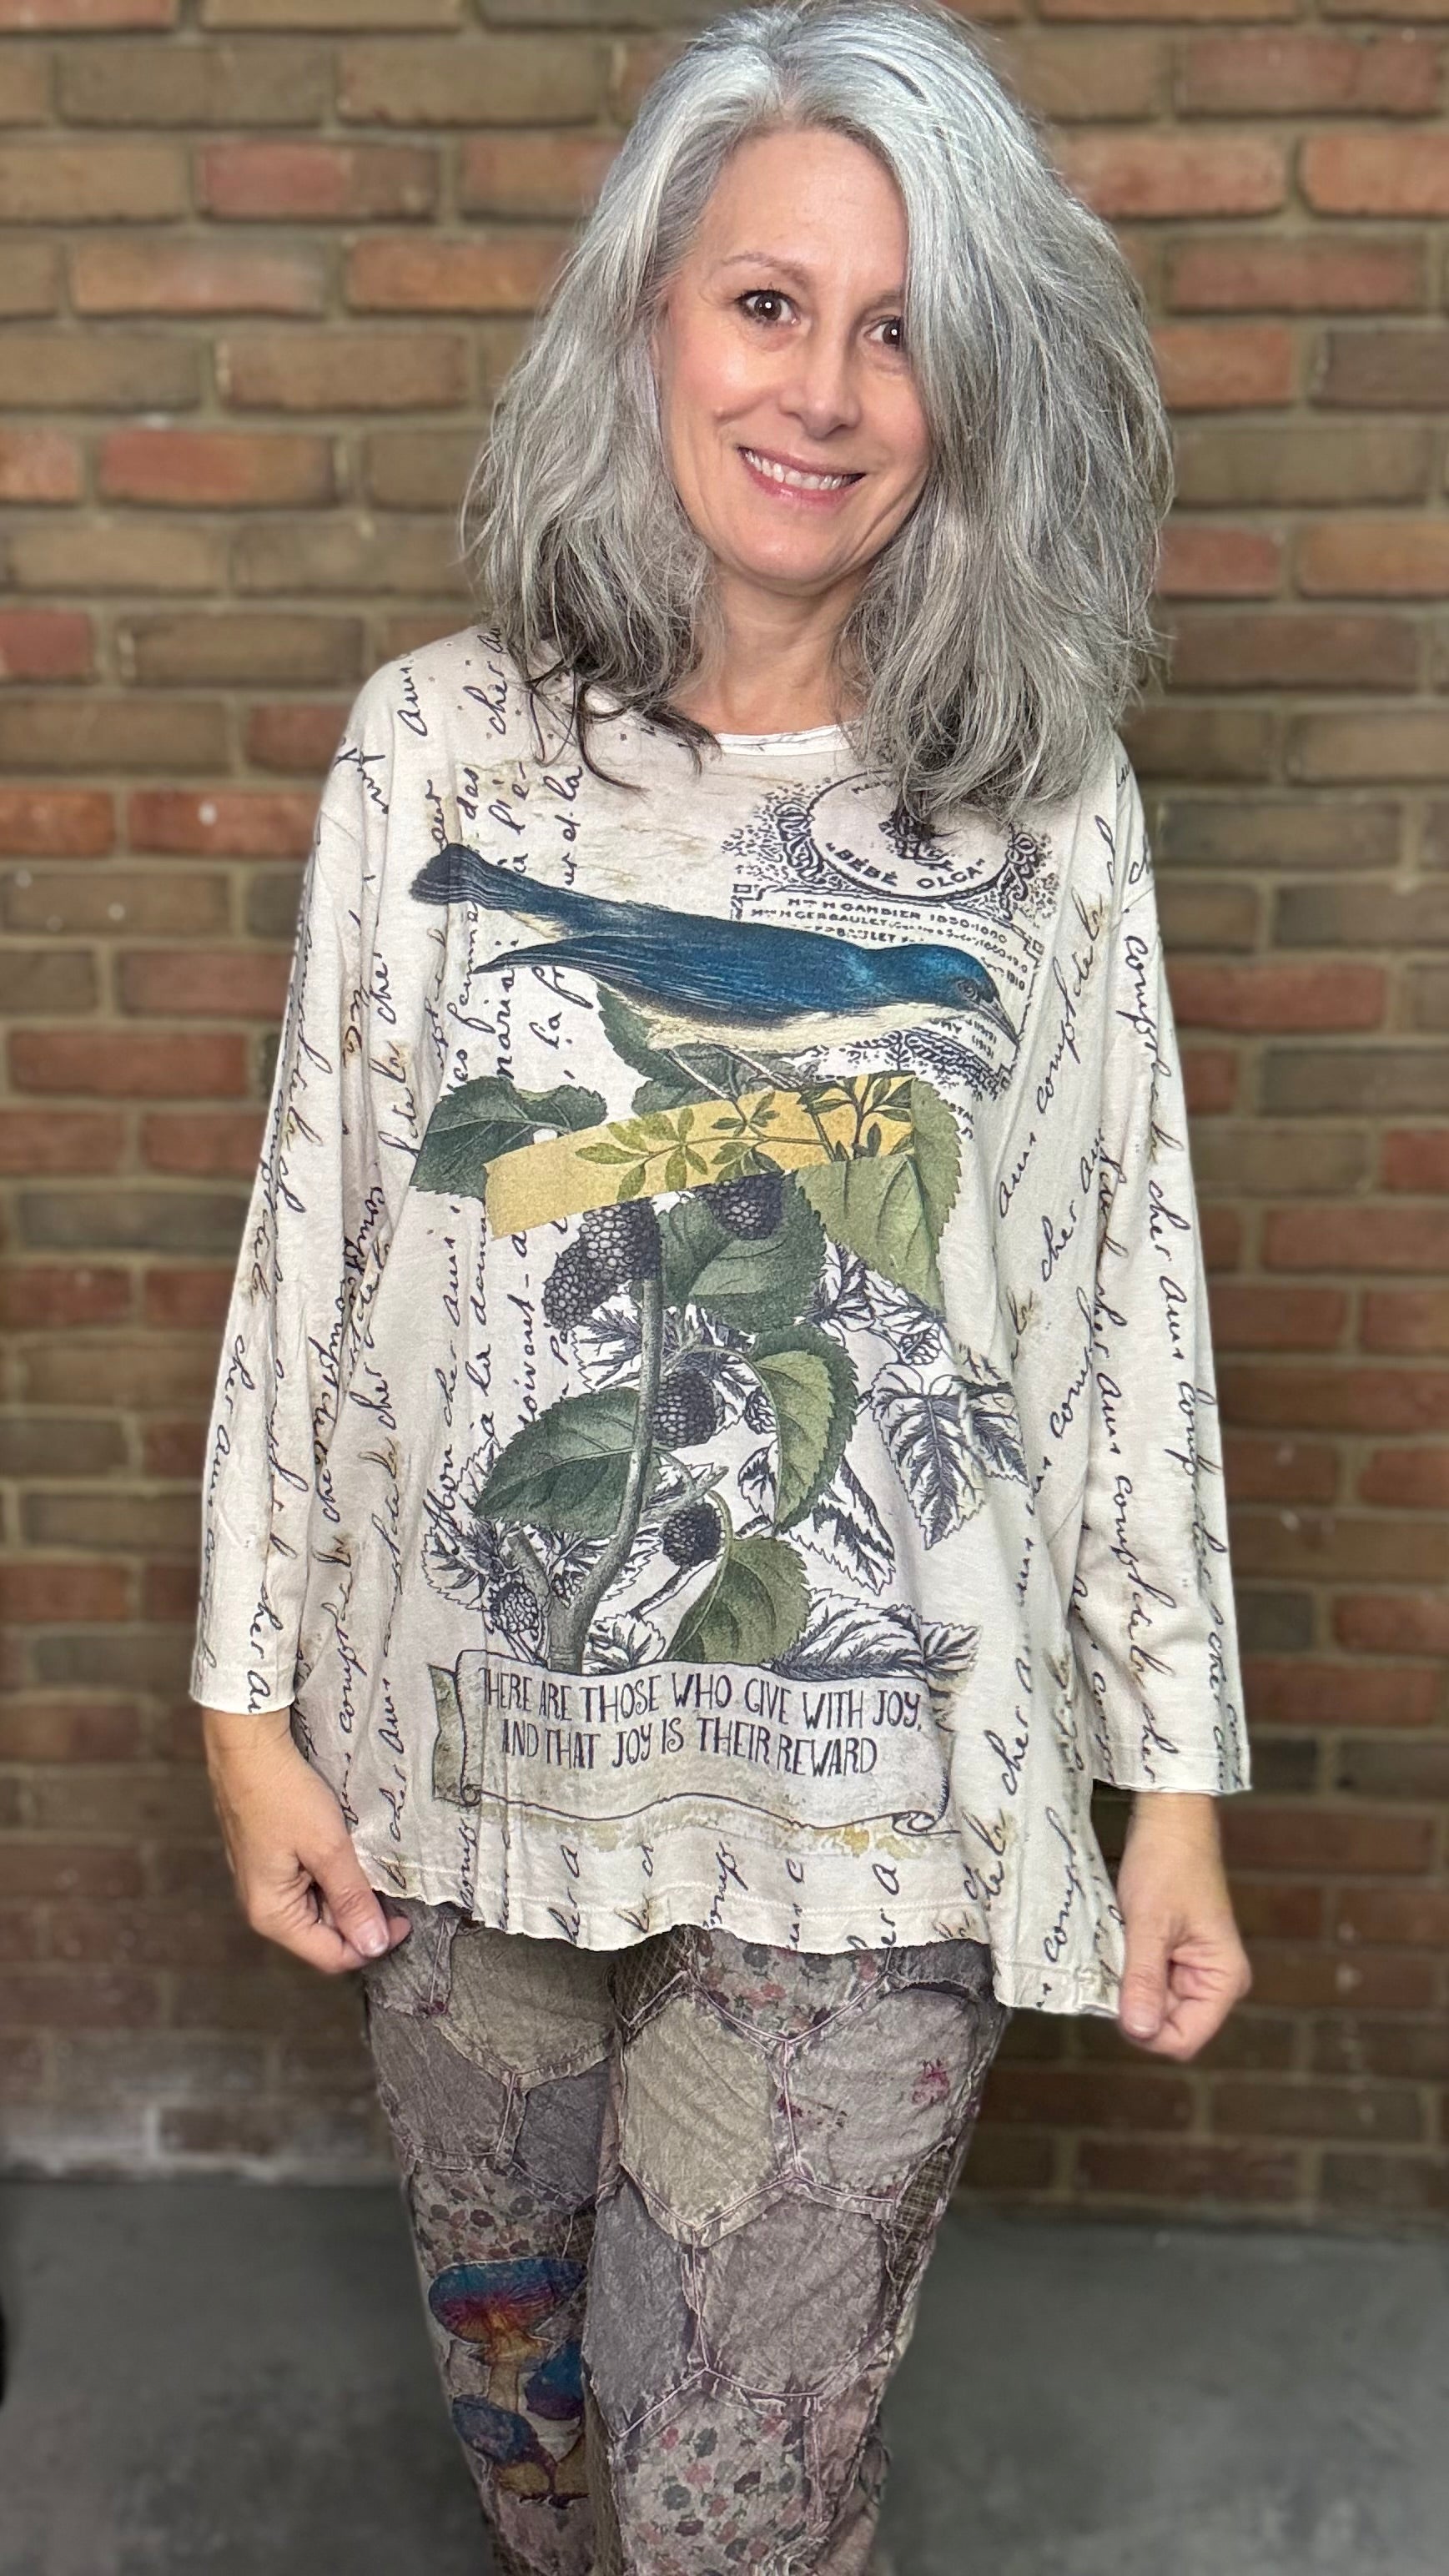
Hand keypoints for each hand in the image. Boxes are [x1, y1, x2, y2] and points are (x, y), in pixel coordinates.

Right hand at [202, 1707, 410, 1975]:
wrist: (247, 1746)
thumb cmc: (284, 1794)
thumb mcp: (328, 1847)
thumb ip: (352, 1899)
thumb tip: (374, 1946)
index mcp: (272, 1915)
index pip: (332, 1956)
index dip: (373, 1943)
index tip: (405, 1918)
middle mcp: (263, 1907)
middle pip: (325, 1933)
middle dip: (361, 1915)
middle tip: (392, 1883)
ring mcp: (265, 1883)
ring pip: (319, 1907)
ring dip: (349, 1892)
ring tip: (371, 1862)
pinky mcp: (270, 1860)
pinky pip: (309, 1883)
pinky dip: (333, 1874)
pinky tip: (349, 1850)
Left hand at [1114, 1791, 1249, 2060]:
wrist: (1170, 1821)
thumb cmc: (1167, 1864)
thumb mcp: (1149, 1924)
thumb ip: (1143, 1980)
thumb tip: (1139, 2031)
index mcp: (1223, 1980)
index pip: (1182, 2040)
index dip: (1145, 2029)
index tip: (1117, 1994)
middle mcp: (1214, 1983)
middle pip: (1166, 2025)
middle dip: (1134, 2002)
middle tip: (1116, 1961)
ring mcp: (1195, 1971)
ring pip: (1152, 2004)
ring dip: (1128, 1984)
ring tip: (1120, 1946)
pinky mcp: (1175, 1958)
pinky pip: (1147, 1982)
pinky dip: (1128, 1970)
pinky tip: (1121, 1943)